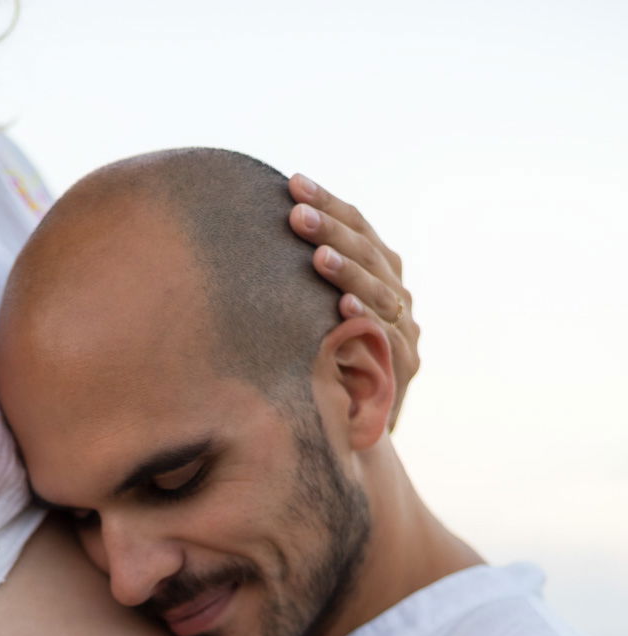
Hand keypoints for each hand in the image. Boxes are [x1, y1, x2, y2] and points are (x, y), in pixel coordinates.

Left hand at [288, 173, 419, 428]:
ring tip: (318, 256)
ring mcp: (406, 331)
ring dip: (349, 271)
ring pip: (381, 292)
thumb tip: (251, 230)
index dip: (330, 205)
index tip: (293, 183)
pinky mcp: (405, 368)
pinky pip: (388, 340)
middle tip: (296, 214)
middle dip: (333, 230)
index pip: (359, 228)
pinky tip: (343, 308)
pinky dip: (367, 321)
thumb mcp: (305, 318)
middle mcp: (397, 297)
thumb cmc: (319, 365)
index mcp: (379, 273)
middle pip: (370, 252)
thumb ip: (297, 282)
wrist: (350, 431)